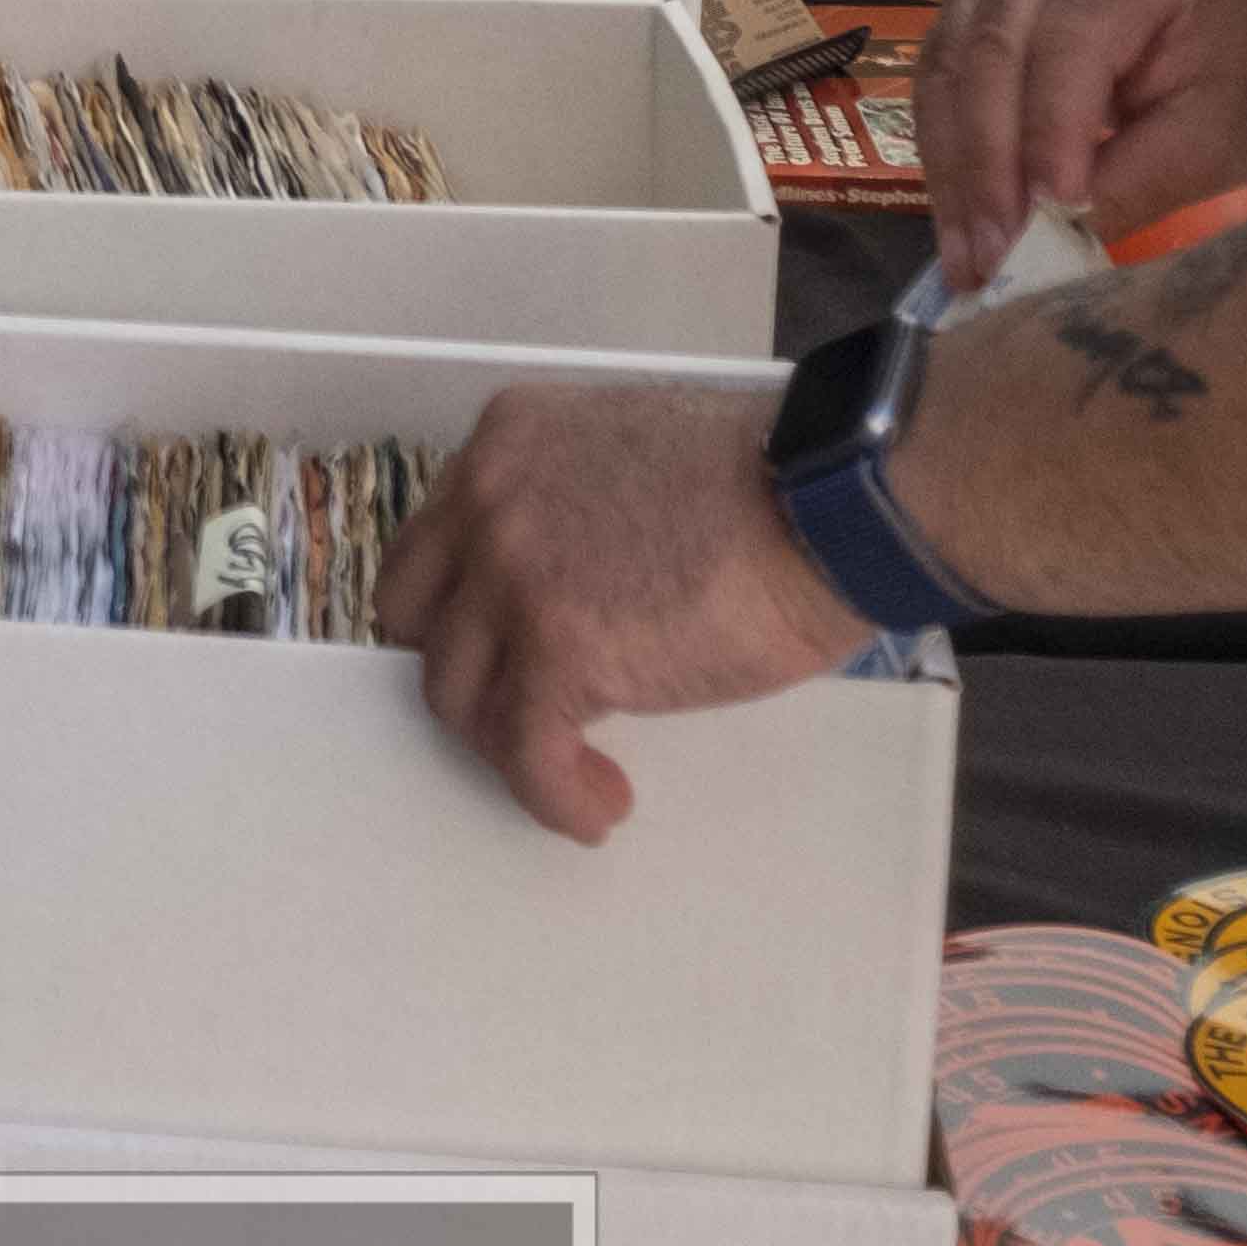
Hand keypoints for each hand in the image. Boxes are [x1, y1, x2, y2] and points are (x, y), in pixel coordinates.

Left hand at [380, 381, 879, 841]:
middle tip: (519, 705)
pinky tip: (599, 805)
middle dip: (466, 669)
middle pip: (417, 618)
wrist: (828, 504)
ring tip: (579, 768)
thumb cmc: (771, 481)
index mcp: (508, 440)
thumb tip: (564, 583)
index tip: (501, 648)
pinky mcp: (561, 655)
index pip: (434, 541)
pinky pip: (526, 755)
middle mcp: (490, 500)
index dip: (465, 606)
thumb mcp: (632, 453)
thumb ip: (569, 502)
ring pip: (458, 695)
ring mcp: (515, 577)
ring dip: (512, 744)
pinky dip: (556, 795)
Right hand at [915, 0, 1246, 290]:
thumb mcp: (1219, 131)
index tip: (1042, 228)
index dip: (1047, 139)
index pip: (1065, 46)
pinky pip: (940, 70)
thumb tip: (1046, 242)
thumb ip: (1136, 179)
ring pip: (949, 67)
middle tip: (986, 262)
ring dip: (952, 170)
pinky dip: (946, 149)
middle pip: (990, 54)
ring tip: (965, 257)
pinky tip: (959, 216)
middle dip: (985, 170)